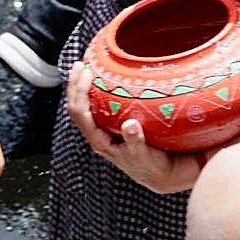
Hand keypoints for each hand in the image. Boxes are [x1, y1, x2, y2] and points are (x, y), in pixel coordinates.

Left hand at [65, 63, 203, 192]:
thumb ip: (136, 141)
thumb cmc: (152, 167)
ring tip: (85, 66)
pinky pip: (100, 106)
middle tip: (80, 64)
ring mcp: (105, 130)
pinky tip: (105, 78)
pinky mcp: (115, 126)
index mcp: (99, 141)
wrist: (165, 175)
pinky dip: (97, 91)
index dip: (79, 92)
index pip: (79, 114)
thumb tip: (130, 124)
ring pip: (85, 106)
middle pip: (77, 107)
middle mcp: (98, 134)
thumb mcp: (144, 156)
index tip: (86, 74)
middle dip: (75, 85)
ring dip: (81, 86)